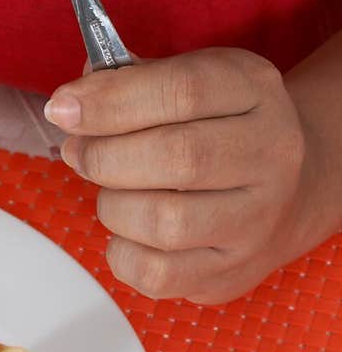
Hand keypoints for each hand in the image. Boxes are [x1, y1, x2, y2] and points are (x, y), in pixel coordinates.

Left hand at [45, 48, 314, 304]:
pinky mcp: (233, 272)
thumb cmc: (216, 123)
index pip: (183, 91)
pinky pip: (160, 274)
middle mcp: (270, 154)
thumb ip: (130, 80)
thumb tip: (73, 102)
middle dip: (104, 155)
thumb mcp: (188, 77)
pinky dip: (123, 252)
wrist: (288, 185)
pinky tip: (127, 229)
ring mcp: (258, 220)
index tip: (63, 108)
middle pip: (177, 157)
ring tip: (109, 190)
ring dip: (113, 204)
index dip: (111, 101)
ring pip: (167, 223)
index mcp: (252, 89)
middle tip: (77, 151)